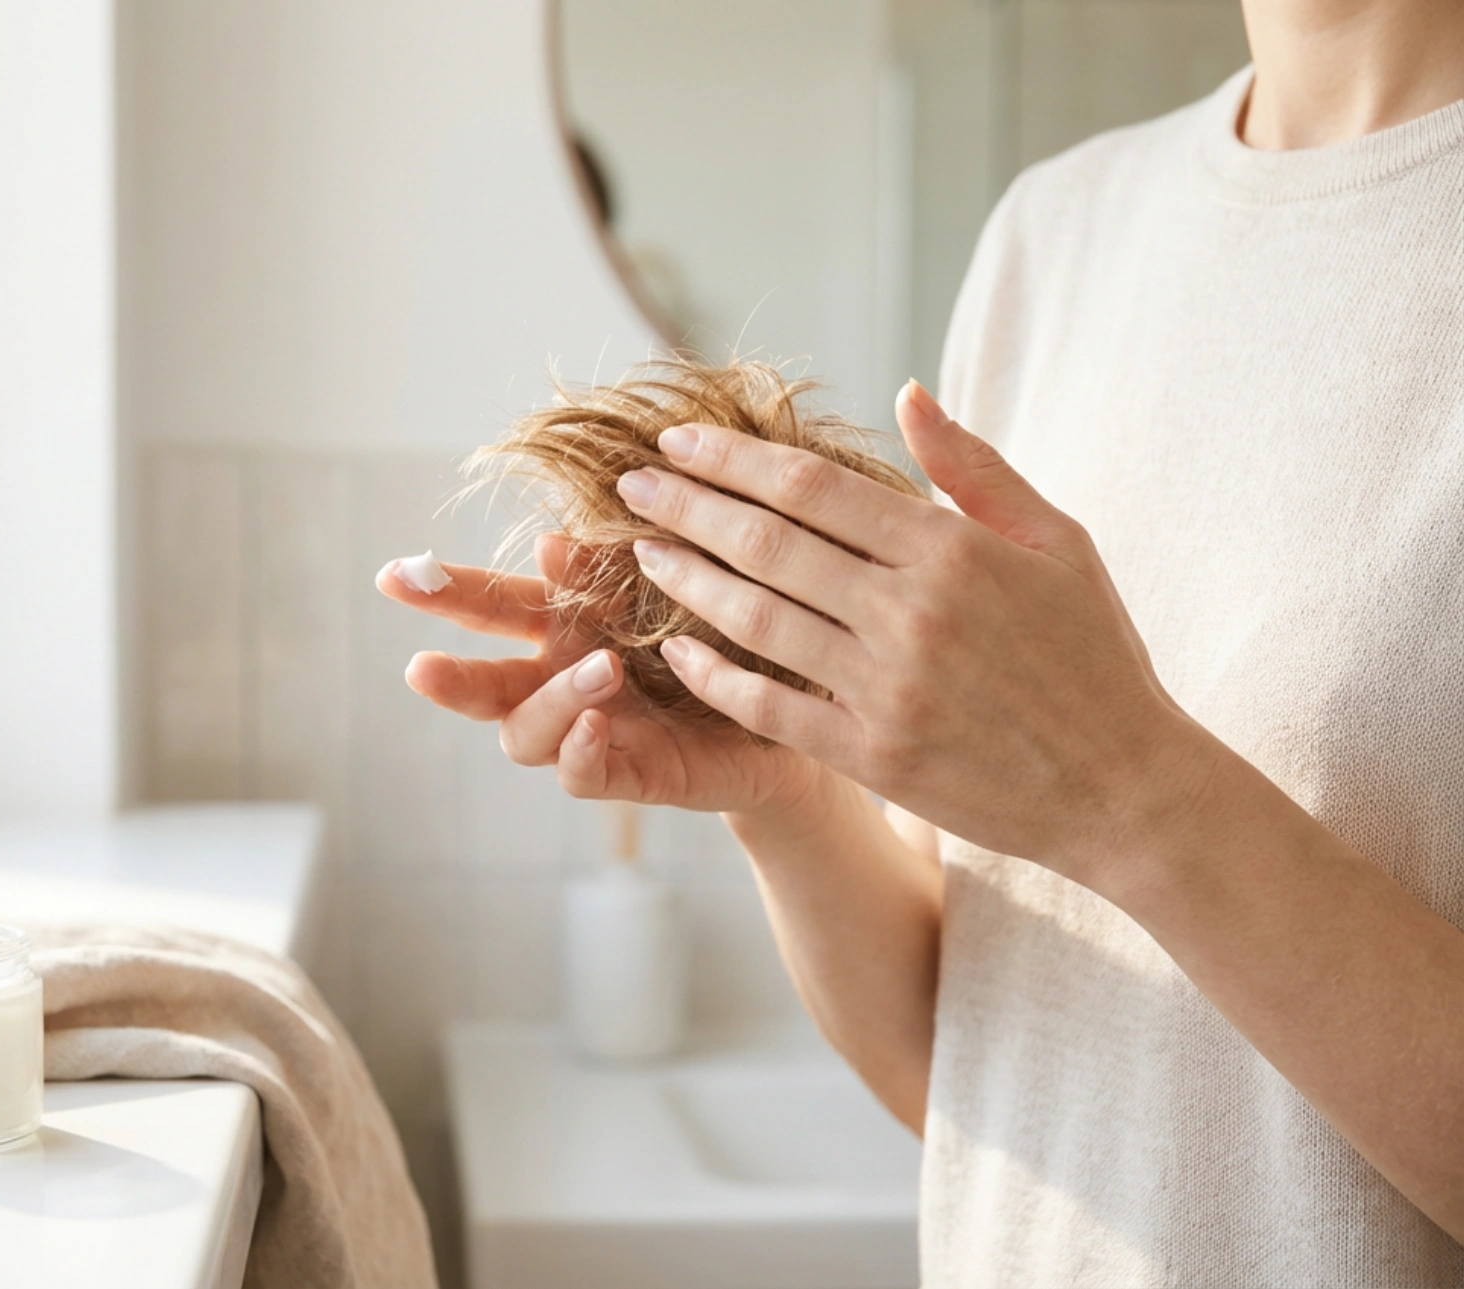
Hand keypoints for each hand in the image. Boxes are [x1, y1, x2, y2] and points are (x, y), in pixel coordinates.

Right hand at [376, 532, 832, 816]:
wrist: (796, 707)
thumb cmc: (723, 636)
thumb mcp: (669, 588)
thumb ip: (606, 573)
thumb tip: (548, 538)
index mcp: (564, 623)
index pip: (490, 605)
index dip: (441, 592)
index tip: (395, 573)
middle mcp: (560, 678)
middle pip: (483, 683)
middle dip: (449, 677)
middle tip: (419, 667)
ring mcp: (589, 730)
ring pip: (525, 733)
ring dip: (553, 700)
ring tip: (601, 670)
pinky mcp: (628, 774)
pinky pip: (580, 774)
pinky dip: (580, 750)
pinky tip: (599, 723)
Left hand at [617, 380, 1216, 877]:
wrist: (1125, 788)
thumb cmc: (1094, 655)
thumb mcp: (1058, 541)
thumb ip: (975, 468)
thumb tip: (908, 392)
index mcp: (953, 549)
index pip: (814, 486)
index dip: (735, 459)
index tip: (681, 442)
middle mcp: (911, 612)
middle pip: (768, 542)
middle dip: (688, 505)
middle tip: (630, 483)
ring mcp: (887, 688)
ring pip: (757, 618)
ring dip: (687, 578)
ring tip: (642, 549)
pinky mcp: (871, 755)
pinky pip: (768, 705)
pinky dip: (714, 674)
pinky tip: (674, 648)